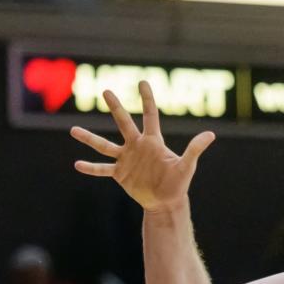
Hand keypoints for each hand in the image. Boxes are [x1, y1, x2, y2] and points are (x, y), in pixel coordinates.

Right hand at [71, 82, 214, 211]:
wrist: (166, 201)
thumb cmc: (179, 182)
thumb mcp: (187, 165)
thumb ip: (195, 149)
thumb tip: (211, 134)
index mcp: (153, 141)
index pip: (150, 114)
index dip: (147, 98)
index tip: (142, 81)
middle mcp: (137, 146)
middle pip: (124, 122)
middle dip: (116, 107)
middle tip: (106, 90)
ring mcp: (126, 159)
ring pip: (104, 145)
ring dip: (89, 138)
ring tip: (73, 129)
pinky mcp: (120, 174)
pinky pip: (102, 169)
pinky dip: (90, 167)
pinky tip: (77, 164)